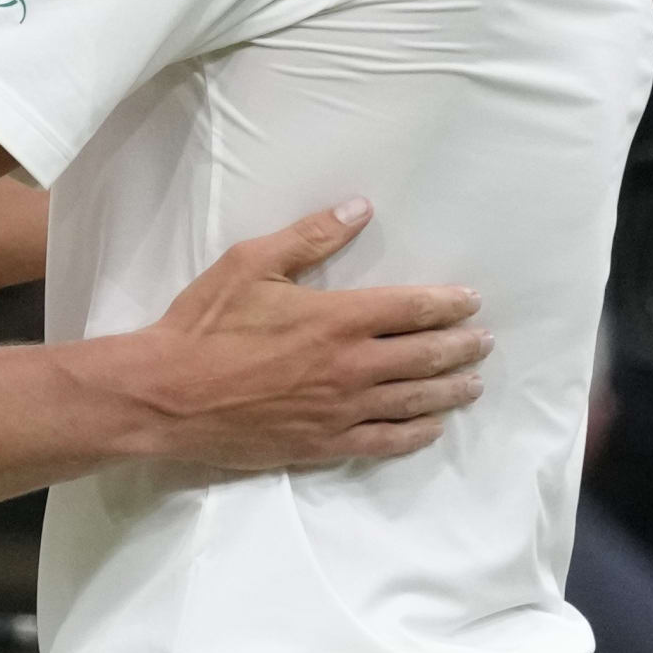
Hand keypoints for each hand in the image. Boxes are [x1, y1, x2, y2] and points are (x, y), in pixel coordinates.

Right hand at [98, 200, 489, 470]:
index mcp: (338, 318)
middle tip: (485, 342)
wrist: (167, 394)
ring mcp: (342, 410)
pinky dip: (416, 434)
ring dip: (451, 390)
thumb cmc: (205, 325)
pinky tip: (432, 427)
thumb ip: (310, 237)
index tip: (471, 301)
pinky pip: (386, 442)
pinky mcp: (324, 444)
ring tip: (473, 383)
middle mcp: (352, 366)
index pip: (413, 309)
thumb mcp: (251, 264)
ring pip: (415, 401)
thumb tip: (359, 208)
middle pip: (427, 356)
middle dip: (462, 347)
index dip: (449, 304)